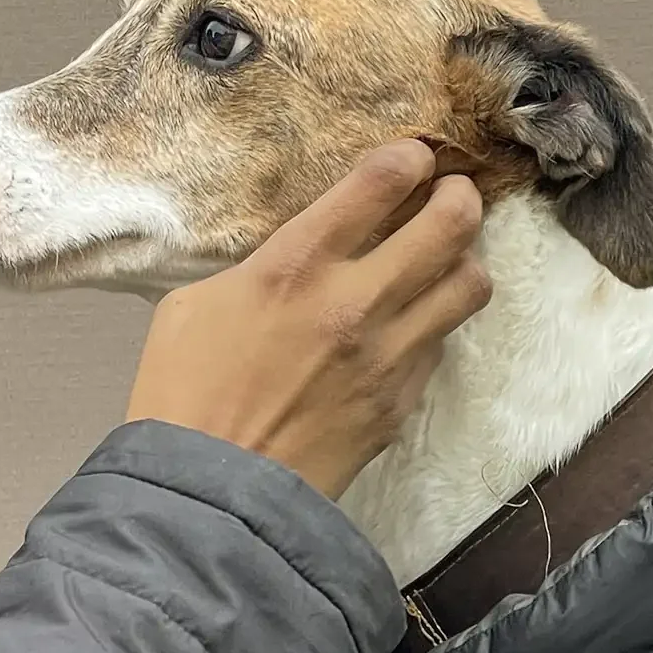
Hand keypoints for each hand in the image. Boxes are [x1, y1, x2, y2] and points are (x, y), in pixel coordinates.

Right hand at [125, 142, 488, 499]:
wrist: (209, 495)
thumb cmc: (182, 397)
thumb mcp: (192, 307)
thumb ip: (254, 270)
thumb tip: (286, 261)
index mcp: (296, 265)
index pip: (382, 182)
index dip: (408, 158)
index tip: (411, 157)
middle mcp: (357, 300)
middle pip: (452, 222)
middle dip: (460, 197)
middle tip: (450, 196)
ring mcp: (388, 355)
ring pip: (470, 284)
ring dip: (464, 261)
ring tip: (444, 261)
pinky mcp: (400, 402)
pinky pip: (440, 345)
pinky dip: (433, 326)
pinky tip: (409, 328)